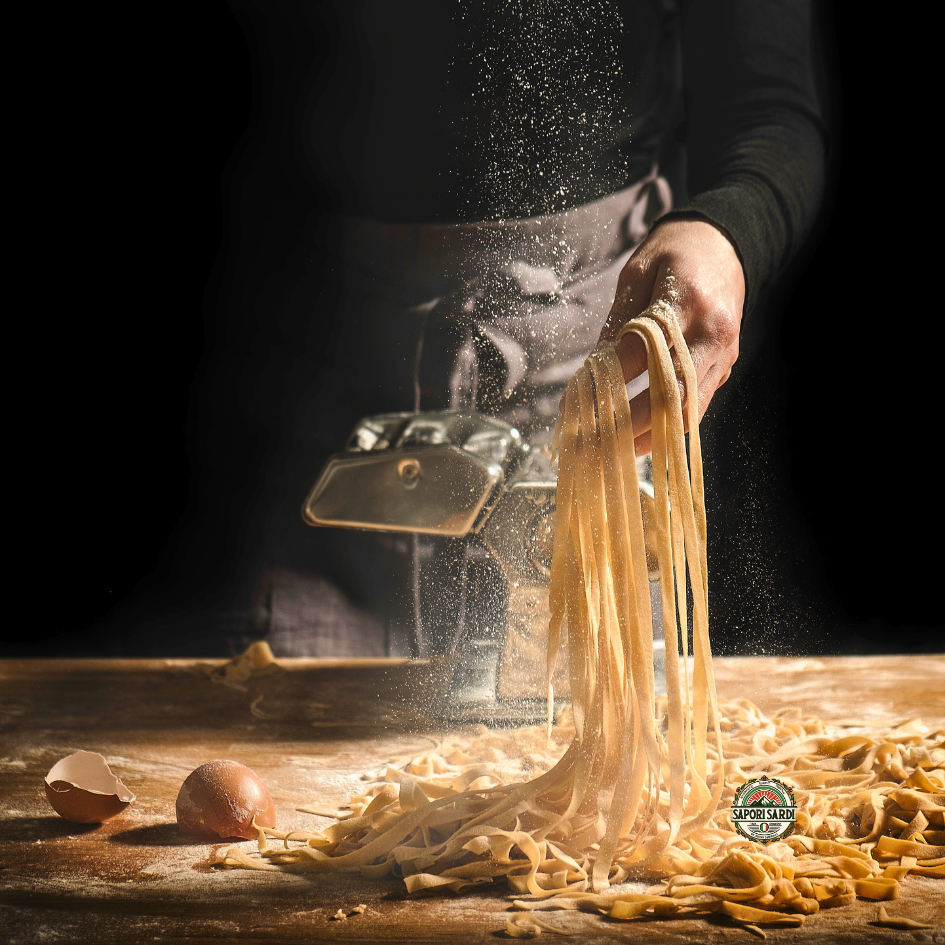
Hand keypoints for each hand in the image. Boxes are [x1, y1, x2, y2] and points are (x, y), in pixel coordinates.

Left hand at [598, 218, 744, 454]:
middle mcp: (713, 332)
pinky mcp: (726, 367)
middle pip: (670, 393)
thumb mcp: (637, 274)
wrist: (724, 243)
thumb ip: (619, 322)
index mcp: (687, 301)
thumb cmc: (673, 254)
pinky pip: (697, 407)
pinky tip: (638, 439)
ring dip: (648, 436)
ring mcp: (725, 354)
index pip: (641, 354)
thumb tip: (593, 371)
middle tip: (590, 442)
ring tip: (612, 451)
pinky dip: (667, 428)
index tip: (572, 405)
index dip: (605, 384)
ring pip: (688, 410)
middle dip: (627, 424)